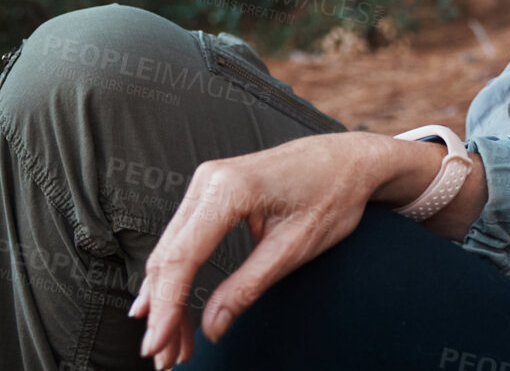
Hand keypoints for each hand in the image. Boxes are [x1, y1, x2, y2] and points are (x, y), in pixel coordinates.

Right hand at [129, 132, 403, 368]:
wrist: (350, 158)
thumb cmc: (333, 194)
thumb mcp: (296, 246)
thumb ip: (249, 287)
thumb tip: (212, 327)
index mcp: (230, 188)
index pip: (182, 258)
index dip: (166, 307)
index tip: (158, 346)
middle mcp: (209, 179)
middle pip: (168, 257)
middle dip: (162, 312)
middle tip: (165, 359)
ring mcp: (207, 181)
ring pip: (171, 250)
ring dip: (167, 298)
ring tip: (173, 344)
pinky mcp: (212, 189)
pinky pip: (184, 237)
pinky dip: (178, 275)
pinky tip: (169, 307)